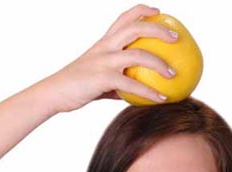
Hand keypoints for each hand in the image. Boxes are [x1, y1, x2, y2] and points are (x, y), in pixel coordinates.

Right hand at [45, 4, 177, 112]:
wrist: (54, 93)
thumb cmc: (78, 87)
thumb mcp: (99, 78)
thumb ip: (118, 81)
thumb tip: (136, 92)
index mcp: (103, 43)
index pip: (124, 18)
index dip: (142, 11)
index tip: (159, 13)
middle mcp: (104, 47)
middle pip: (134, 28)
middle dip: (158, 30)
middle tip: (177, 38)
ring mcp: (103, 61)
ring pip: (137, 54)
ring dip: (159, 63)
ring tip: (174, 73)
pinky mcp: (102, 78)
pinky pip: (132, 85)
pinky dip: (149, 92)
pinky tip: (162, 99)